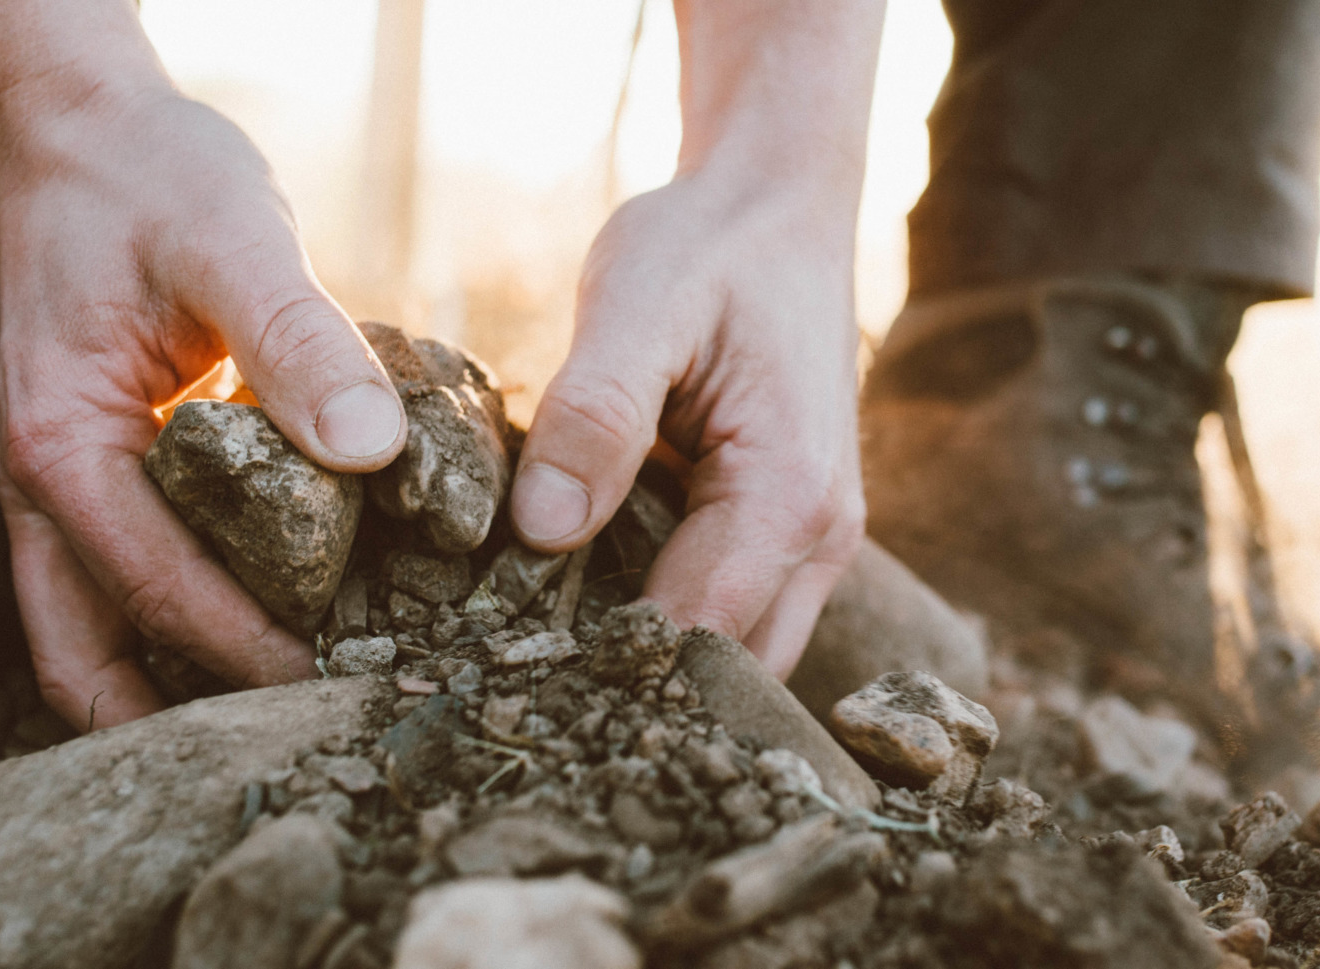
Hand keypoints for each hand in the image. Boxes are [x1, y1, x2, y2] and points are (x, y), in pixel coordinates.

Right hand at [0, 87, 406, 728]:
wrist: (87, 130)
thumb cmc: (152, 176)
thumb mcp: (233, 238)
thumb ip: (297, 341)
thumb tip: (370, 451)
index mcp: (59, 443)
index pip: (152, 588)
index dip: (244, 649)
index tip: (339, 688)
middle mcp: (40, 484)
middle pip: (90, 655)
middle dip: (184, 715)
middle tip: (312, 735)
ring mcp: (61, 489)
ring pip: (97, 635)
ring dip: (177, 683)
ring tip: (298, 712)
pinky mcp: (102, 476)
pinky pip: (131, 581)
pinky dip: (187, 621)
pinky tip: (283, 628)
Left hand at [514, 171, 865, 675]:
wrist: (776, 205)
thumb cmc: (707, 246)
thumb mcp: (638, 304)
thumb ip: (595, 415)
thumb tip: (543, 531)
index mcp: (788, 494)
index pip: (696, 634)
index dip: (601, 668)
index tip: (500, 676)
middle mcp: (819, 539)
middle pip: (723, 674)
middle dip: (626, 690)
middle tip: (504, 683)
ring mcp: (811, 544)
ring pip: (732, 658)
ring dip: (645, 663)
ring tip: (533, 654)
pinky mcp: (783, 535)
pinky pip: (728, 614)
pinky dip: (659, 622)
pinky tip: (578, 607)